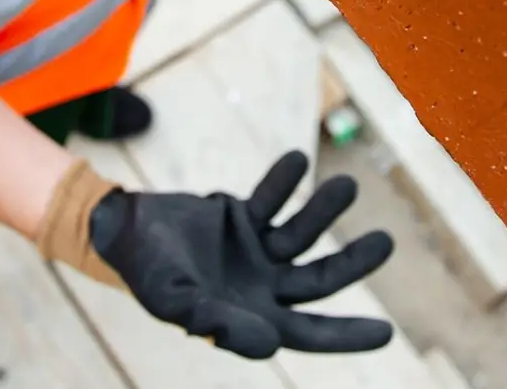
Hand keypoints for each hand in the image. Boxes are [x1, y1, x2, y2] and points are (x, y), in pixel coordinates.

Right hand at [89, 151, 394, 358]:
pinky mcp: (243, 217)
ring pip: (302, 234)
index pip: (309, 331)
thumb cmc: (147, 274)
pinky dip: (284, 181)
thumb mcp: (180, 304)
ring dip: (324, 211)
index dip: (347, 335)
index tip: (387, 333)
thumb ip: (223, 325)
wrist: (119, 230)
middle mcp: (261, 286)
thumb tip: (272, 346)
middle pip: (319, 279)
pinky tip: (296, 160)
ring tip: (347, 186)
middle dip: (353, 263)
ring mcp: (255, 250)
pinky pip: (272, 199)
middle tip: (386, 242)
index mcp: (252, 317)